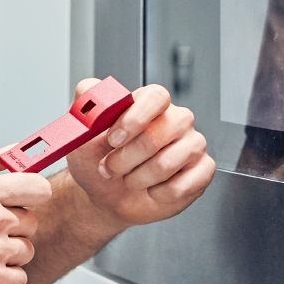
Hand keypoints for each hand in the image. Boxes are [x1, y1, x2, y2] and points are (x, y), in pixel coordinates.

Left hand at [64, 81, 214, 228]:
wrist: (106, 195)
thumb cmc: (97, 160)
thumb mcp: (80, 130)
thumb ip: (84, 102)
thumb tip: (89, 88)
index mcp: (150, 103)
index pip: (156, 97)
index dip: (135, 118)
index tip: (113, 139)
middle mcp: (176, 120)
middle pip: (159, 133)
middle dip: (126, 158)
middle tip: (109, 167)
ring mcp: (193, 145)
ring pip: (168, 163)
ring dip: (138, 178)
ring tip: (129, 179)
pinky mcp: (202, 171)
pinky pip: (183, 185)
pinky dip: (158, 194)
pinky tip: (151, 190)